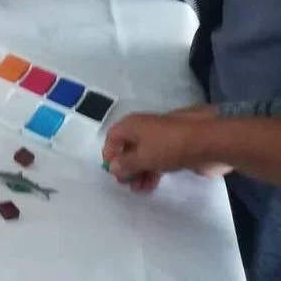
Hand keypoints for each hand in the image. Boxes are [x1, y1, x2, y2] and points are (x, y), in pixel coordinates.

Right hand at [103, 111, 228, 191]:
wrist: (207, 143)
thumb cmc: (169, 146)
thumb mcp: (144, 157)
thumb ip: (126, 164)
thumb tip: (112, 168)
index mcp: (132, 125)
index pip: (112, 137)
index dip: (109, 154)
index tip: (112, 172)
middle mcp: (143, 129)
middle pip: (128, 148)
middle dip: (126, 166)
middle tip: (126, 184)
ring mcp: (160, 139)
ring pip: (144, 156)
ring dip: (139, 172)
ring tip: (139, 190)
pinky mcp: (174, 149)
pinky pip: (158, 160)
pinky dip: (152, 172)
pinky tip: (151, 186)